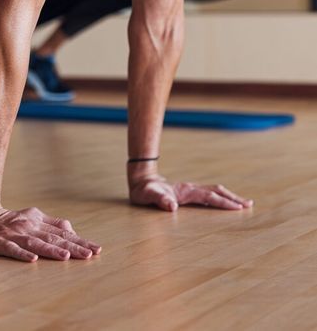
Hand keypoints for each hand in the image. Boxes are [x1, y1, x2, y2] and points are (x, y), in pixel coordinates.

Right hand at [0, 203, 101, 261]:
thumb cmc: (8, 220)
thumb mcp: (32, 218)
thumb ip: (51, 224)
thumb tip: (71, 230)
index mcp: (37, 220)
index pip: (62, 233)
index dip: (79, 240)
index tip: (95, 249)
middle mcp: (28, 226)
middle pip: (53, 238)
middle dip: (73, 247)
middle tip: (90, 254)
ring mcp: (14, 234)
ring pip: (36, 243)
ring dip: (51, 250)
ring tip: (66, 256)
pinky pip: (12, 249)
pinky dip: (22, 254)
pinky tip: (32, 259)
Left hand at [129, 176, 252, 211]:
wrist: (141, 181)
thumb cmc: (144, 191)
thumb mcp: (148, 196)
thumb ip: (159, 200)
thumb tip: (171, 206)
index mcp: (186, 191)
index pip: (209, 197)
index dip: (224, 203)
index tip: (238, 209)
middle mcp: (191, 188)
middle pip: (217, 191)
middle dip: (233, 198)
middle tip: (249, 205)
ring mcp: (190, 189)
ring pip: (214, 191)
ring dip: (229, 196)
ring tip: (243, 203)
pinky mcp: (188, 193)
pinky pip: (209, 194)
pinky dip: (220, 197)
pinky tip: (224, 202)